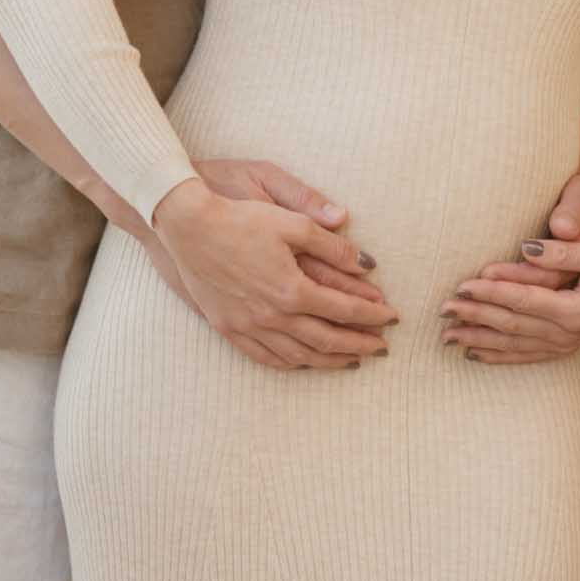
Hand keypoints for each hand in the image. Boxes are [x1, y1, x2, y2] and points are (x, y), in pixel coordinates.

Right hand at [152, 176, 398, 373]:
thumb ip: (331, 245)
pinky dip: (291, 363)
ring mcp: (249, 327)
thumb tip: (367, 262)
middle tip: (382, 348)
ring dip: (330, 360)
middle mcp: (273, 315)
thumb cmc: (240, 217)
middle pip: (326, 340)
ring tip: (352, 360)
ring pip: (299, 355)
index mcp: (292, 289)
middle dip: (359, 344)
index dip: (372, 314)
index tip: (392, 316)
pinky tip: (303, 362)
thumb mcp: (291, 222)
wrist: (187, 228)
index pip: (344, 309)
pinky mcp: (229, 329)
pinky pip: (266, 358)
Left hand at [439, 239, 579, 363]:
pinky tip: (474, 353)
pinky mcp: (565, 346)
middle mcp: (567, 333)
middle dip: (475, 316)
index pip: (522, 300)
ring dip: (479, 339)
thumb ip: (565, 252)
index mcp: (575, 310)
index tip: (462, 284)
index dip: (491, 292)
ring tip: (447, 335)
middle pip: (511, 325)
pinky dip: (498, 355)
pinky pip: (526, 356)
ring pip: (514, 345)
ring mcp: (566, 344)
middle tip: (442, 309)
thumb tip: (527, 248)